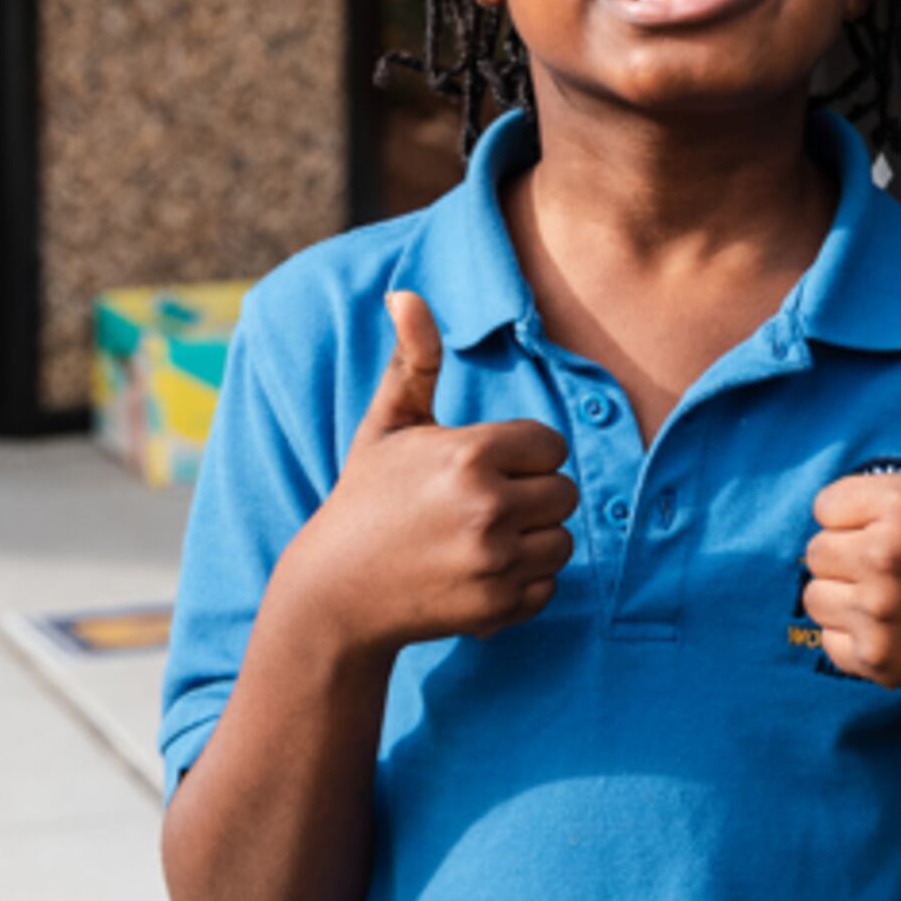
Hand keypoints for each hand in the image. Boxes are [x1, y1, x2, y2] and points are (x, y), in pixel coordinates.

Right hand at [275, 292, 576, 654]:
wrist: (335, 594)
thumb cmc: (366, 499)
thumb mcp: (387, 425)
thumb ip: (413, 360)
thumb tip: (405, 293)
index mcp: (470, 453)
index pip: (550, 445)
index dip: (521, 456)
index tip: (480, 469)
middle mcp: (488, 506)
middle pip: (565, 492)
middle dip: (531, 497)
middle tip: (481, 506)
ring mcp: (494, 561)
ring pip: (562, 540)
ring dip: (531, 541)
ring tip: (480, 539)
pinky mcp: (497, 607)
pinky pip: (549, 586)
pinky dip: (523, 583)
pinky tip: (480, 574)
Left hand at [801, 333, 900, 730]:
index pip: (827, 504)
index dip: (860, 512)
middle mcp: (887, 558)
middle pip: (815, 549)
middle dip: (850, 552)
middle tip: (900, 560)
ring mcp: (881, 613)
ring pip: (815, 595)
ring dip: (845, 595)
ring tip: (896, 592)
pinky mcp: (876, 661)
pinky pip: (829, 641)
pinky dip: (854, 639)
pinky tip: (898, 626)